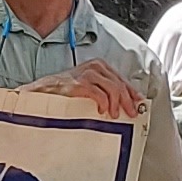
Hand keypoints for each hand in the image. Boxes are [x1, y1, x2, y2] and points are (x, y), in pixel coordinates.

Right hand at [23, 60, 143, 120]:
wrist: (42, 92)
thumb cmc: (65, 92)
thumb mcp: (88, 87)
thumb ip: (105, 90)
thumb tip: (123, 103)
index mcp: (99, 66)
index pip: (122, 79)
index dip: (132, 93)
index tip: (138, 104)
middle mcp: (95, 67)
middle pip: (119, 84)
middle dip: (127, 101)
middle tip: (130, 114)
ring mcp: (86, 74)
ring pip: (113, 88)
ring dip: (116, 104)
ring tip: (114, 115)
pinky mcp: (79, 83)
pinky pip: (99, 94)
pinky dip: (103, 104)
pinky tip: (101, 111)